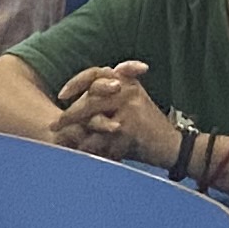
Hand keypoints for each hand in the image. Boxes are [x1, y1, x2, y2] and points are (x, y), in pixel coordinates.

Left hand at [51, 61, 178, 167]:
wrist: (173, 147)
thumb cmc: (145, 130)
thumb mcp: (129, 105)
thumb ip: (105, 100)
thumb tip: (71, 107)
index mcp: (126, 80)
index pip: (95, 73)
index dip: (75, 83)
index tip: (61, 96)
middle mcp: (128, 89)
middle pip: (89, 99)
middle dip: (70, 115)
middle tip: (55, 126)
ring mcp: (129, 107)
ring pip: (93, 120)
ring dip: (80, 135)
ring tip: (70, 144)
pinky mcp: (130, 126)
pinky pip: (102, 138)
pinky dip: (94, 147)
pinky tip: (88, 154)